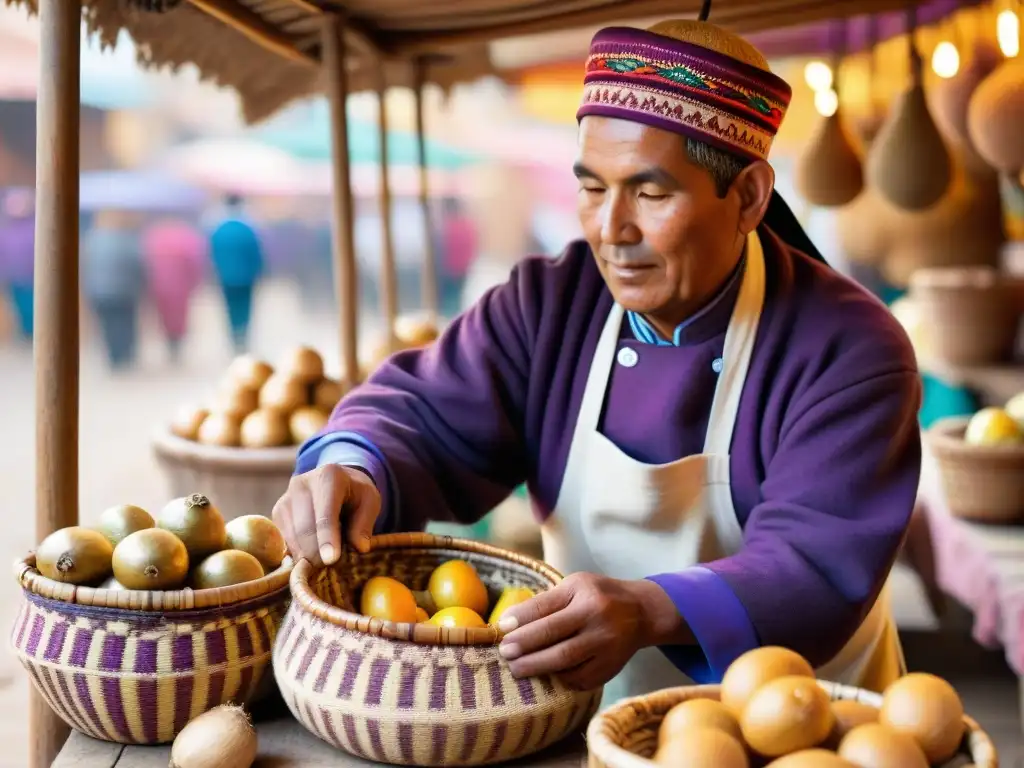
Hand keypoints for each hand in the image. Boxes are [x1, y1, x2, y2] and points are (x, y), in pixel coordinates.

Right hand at [272, 464, 380, 566]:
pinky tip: (311, 553)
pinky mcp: (276, 513)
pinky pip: (284, 541)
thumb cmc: (355, 494)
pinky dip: (298, 553)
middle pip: (304, 529)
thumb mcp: (370, 502)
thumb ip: (365, 524)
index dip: (327, 539)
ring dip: (307, 556)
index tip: (331, 560)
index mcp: (329, 477)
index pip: (325, 513)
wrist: (335, 482)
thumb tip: (360, 547)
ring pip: (292, 538)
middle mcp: (301, 484)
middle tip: (331, 567)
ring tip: (324, 559)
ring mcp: (285, 498)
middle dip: (318, 554)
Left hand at [496, 572, 688, 689]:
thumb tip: (509, 623)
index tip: (501, 629)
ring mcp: (605, 644)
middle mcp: (596, 617)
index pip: (545, 606)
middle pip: (553, 635)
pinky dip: (558, 677)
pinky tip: (546, 675)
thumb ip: (546, 602)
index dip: (520, 619)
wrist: (641, 613)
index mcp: (583, 592)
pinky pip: (578, 677)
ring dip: (536, 666)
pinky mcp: (609, 667)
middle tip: (504, 653)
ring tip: (517, 669)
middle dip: (524, 646)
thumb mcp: (575, 586)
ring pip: (564, 660)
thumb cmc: (598, 596)